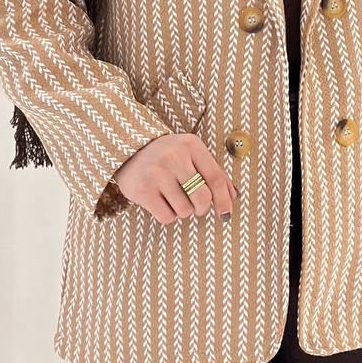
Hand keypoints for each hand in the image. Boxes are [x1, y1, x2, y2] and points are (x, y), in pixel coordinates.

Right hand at [113, 133, 238, 225]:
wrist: (129, 151)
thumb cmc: (167, 155)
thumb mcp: (190, 153)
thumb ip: (212, 171)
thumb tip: (232, 195)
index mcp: (191, 145)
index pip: (216, 177)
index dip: (224, 199)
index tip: (226, 213)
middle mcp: (174, 156)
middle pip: (202, 197)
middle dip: (203, 208)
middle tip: (198, 207)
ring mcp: (156, 172)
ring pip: (184, 210)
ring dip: (183, 211)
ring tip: (173, 197)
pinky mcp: (142, 189)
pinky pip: (166, 217)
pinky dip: (168, 215)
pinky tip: (161, 202)